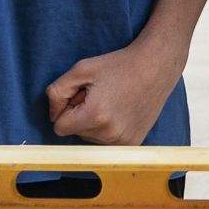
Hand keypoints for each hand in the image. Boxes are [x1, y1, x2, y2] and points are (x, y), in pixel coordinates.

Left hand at [45, 38, 184, 145]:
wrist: (155, 66)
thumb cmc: (118, 65)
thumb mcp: (81, 69)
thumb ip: (57, 91)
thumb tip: (53, 115)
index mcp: (94, 116)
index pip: (59, 128)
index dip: (66, 109)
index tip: (81, 95)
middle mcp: (108, 134)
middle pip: (76, 134)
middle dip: (81, 116)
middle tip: (99, 95)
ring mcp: (123, 142)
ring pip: (91, 140)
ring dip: (95, 124)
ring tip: (112, 102)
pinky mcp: (133, 144)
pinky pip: (107, 143)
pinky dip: (108, 130)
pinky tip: (120, 112)